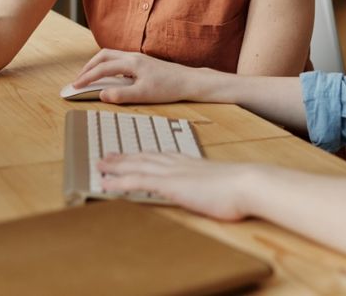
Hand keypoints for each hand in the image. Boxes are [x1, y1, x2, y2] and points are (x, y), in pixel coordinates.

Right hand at [73, 49, 202, 103]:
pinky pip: (119, 59)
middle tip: (79, 80)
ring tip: (90, 76)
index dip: (87, 77)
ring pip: (111, 55)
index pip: (102, 68)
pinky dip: (108, 65)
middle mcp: (133, 57)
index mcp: (131, 63)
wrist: (188, 81)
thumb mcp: (143, 95)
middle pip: (103, 55)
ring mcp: (138, 58)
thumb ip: (121, 95)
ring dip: (97, 64)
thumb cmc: (169, 88)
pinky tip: (109, 76)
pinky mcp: (142, 62)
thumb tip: (102, 94)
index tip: (75, 86)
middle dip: (88, 67)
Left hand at [98, 153, 254, 220]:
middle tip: (106, 156)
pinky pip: (136, 182)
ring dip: (116, 166)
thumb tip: (213, 191)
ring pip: (136, 166)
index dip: (143, 155)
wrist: (246, 184)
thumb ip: (211, 185)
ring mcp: (172, 173)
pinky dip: (118, 182)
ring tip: (100, 165)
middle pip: (144, 158)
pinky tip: (106, 183)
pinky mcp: (169, 184)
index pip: (160, 156)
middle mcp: (177, 164)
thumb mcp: (222, 185)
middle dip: (124, 157)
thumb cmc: (240, 188)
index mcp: (190, 163)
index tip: (131, 154)